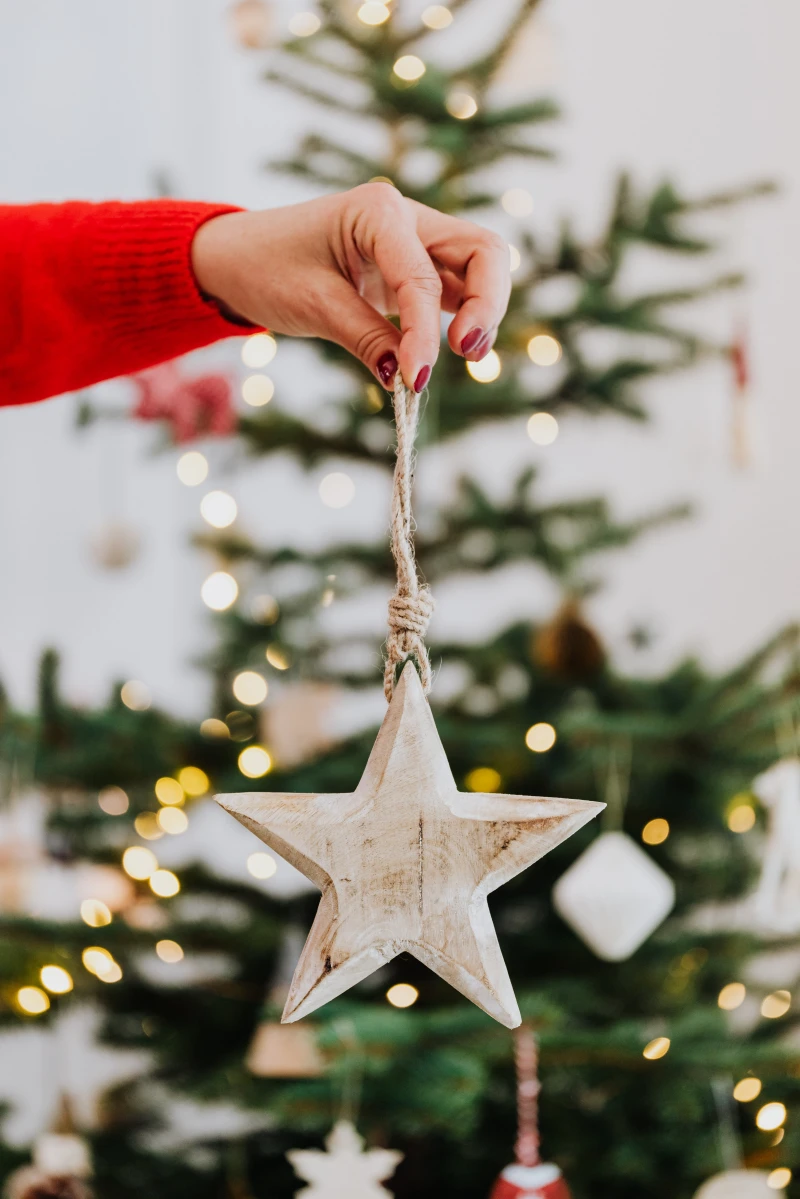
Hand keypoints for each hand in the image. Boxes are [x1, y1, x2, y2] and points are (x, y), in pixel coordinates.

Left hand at [191, 182, 511, 391]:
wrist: (236, 258)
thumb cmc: (265, 267)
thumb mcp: (313, 305)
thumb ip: (365, 338)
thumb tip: (403, 378)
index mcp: (378, 211)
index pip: (423, 278)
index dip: (425, 333)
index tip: (416, 380)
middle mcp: (407, 218)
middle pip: (482, 252)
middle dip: (487, 304)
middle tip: (467, 353)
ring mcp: (414, 242)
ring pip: (479, 269)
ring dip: (484, 312)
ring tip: (467, 356)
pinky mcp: (412, 269)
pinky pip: (455, 291)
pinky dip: (461, 319)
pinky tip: (450, 350)